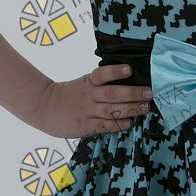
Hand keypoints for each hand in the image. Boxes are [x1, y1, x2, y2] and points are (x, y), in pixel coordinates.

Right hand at [36, 64, 152, 138]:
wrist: (46, 108)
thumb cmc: (71, 94)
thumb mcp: (84, 83)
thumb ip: (102, 83)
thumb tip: (130, 81)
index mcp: (89, 82)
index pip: (102, 74)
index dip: (115, 71)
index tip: (129, 69)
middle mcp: (89, 96)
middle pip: (113, 94)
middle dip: (133, 93)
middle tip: (150, 93)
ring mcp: (88, 112)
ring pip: (112, 110)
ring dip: (131, 109)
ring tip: (145, 107)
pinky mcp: (86, 126)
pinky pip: (106, 126)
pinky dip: (119, 124)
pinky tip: (130, 122)